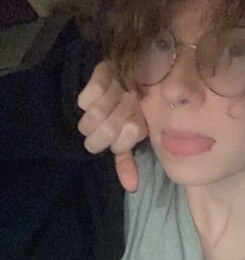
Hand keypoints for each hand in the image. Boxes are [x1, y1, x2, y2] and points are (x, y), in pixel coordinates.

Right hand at [77, 61, 148, 190]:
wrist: (137, 71)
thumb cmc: (132, 111)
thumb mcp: (131, 137)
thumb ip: (127, 161)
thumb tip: (131, 188)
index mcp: (143, 120)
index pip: (123, 144)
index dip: (120, 143)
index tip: (125, 131)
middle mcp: (133, 102)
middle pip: (104, 132)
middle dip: (101, 135)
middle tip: (106, 127)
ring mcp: (118, 86)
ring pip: (93, 116)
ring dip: (92, 120)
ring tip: (99, 114)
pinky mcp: (104, 70)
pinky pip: (85, 98)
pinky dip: (87, 100)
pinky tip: (96, 97)